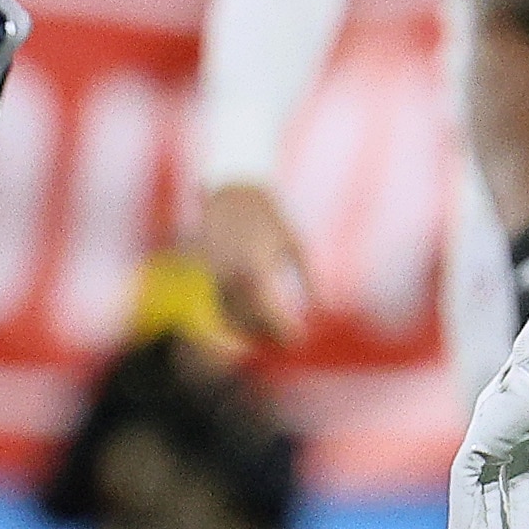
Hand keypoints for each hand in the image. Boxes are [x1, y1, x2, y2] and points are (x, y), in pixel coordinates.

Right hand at [190, 180, 311, 343]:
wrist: (230, 190)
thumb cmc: (270, 216)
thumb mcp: (297, 244)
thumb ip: (310, 279)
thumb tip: (322, 308)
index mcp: (257, 269)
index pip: (270, 315)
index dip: (286, 332)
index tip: (299, 338)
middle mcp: (232, 276)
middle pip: (249, 322)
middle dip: (269, 335)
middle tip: (289, 337)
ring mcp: (215, 276)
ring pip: (232, 317)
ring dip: (251, 328)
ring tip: (273, 328)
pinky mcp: (207, 274)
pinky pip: (221, 305)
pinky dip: (236, 316)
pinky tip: (254, 315)